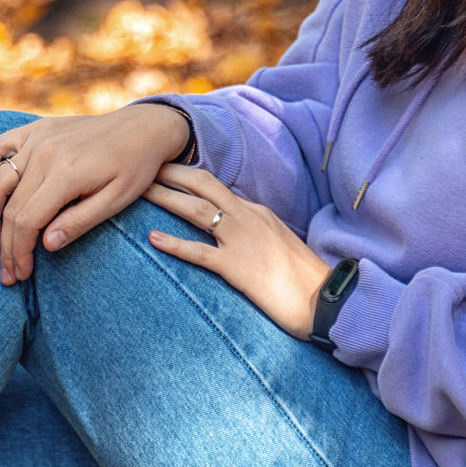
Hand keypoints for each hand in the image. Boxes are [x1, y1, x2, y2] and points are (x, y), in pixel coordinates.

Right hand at [0, 105, 192, 285]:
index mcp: (66, 173)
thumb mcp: (116, 201)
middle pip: (11, 207)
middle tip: (8, 272)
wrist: (143, 127)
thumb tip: (45, 245)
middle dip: (6, 245)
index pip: (28, 220)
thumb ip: (79, 222)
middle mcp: (45, 153)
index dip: (20, 251)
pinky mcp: (35, 129)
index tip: (21, 274)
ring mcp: (37, 138)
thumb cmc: (134, 168)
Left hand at [142, 163, 334, 337]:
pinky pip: (200, 252)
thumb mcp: (276, 244)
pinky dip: (174, 244)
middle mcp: (248, 219)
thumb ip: (253, 233)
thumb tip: (228, 233)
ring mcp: (243, 241)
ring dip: (166, 198)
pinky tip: (152, 239)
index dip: (188, 176)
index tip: (165, 169)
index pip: (217, 186)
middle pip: (204, 186)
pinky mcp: (239, 268)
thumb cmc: (303, 280)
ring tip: (140, 190)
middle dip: (172, 173)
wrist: (325, 300)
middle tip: (145, 166)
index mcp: (257, 213)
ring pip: (198, 210)